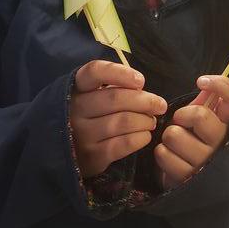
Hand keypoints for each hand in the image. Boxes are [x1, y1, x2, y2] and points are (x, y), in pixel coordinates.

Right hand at [69, 61, 166, 177]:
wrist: (68, 151)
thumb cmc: (90, 116)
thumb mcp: (93, 96)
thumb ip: (115, 89)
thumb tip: (142, 90)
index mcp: (77, 88)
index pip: (95, 71)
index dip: (120, 73)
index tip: (141, 81)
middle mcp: (76, 109)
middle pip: (116, 98)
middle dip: (145, 100)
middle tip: (160, 105)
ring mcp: (82, 133)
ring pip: (123, 121)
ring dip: (145, 120)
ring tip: (152, 122)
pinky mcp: (92, 156)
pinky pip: (124, 144)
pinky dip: (141, 138)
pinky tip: (145, 136)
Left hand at [154, 75, 228, 187]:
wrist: (198, 182)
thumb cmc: (197, 141)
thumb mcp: (204, 120)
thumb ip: (206, 102)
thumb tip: (206, 83)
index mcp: (227, 124)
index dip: (220, 85)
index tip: (201, 82)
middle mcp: (221, 141)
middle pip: (199, 115)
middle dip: (181, 116)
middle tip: (181, 123)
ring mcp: (206, 161)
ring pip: (174, 135)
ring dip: (168, 136)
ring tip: (176, 143)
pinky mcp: (188, 177)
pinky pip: (163, 154)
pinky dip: (162, 152)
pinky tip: (172, 156)